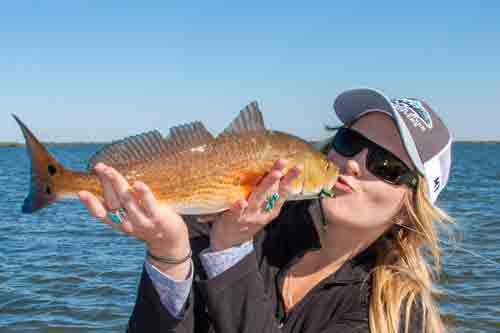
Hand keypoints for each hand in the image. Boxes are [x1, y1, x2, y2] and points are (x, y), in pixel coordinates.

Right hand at [78, 163, 190, 277]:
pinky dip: (143, 194)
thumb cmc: (148, 222)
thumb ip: (120, 201)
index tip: (81, 192)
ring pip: (127, 201)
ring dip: (118, 185)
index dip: (90, 204)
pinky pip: (149, 204)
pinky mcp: (157, 217)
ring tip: (111, 171)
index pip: (101, 214)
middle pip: (113, 202)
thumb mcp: (130, 216)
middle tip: (99, 167)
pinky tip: (138, 184)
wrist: (170, 240)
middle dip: (105, 184)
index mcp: (118, 222)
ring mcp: (143, 221)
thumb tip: (109, 177)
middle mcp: (128, 223)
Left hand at [210, 159, 301, 250]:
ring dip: (266, 185)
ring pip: (258, 198)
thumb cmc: (247, 220)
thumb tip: (272, 170)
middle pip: (271, 191)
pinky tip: (242, 202)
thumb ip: (267, 195)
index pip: (282, 191)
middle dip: (277, 176)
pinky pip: (237, 213)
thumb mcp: (262, 211)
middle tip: (283, 162)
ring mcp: (249, 216)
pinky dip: (239, 207)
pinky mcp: (234, 220)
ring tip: (274, 174)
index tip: (298, 166)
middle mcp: (263, 212)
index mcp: (271, 210)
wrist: (229, 241)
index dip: (290, 178)